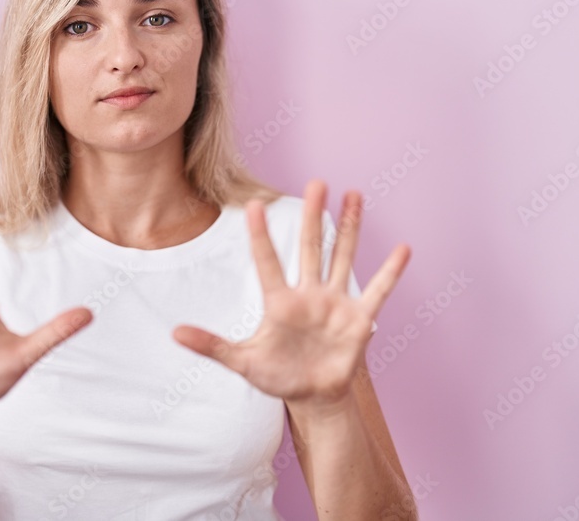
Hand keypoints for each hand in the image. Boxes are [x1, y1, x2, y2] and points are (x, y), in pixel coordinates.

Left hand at [172, 179, 409, 413]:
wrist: (313, 396)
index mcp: (279, 303)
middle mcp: (309, 295)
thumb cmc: (277, 375)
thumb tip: (175, 333)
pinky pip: (378, 292)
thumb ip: (212, 347)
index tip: (253, 204)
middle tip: (316, 182)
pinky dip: (390, 272)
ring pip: (342, 257)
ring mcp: (335, 304)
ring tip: (355, 194)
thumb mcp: (242, 362)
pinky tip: (403, 248)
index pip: (267, 262)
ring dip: (350, 228)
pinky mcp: (359, 321)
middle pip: (309, 247)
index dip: (260, 235)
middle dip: (313, 216)